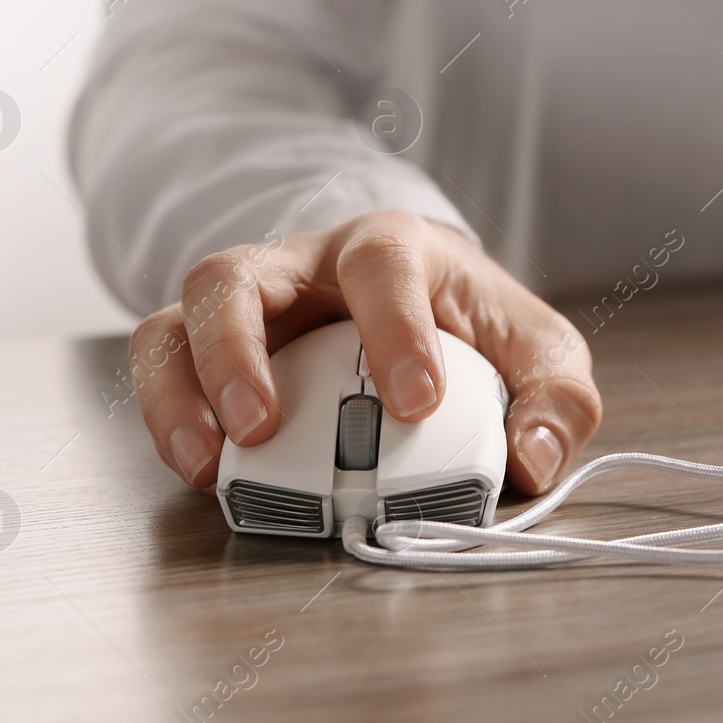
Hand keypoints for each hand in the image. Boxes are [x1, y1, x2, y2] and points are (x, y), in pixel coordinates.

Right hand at [128, 211, 601, 497]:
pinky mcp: (213, 349)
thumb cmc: (472, 326)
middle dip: (239, 352)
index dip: (395, 328)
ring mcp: (249, 306)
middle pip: (237, 275)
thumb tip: (534, 459)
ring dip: (181, 390)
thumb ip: (558, 399)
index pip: (383, 266)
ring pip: (178, 318)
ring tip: (207, 463)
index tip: (416, 402)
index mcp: (392, 250)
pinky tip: (199, 472)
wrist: (423, 305)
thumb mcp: (537, 350)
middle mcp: (303, 266)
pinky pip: (164, 365)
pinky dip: (167, 416)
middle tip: (262, 428)